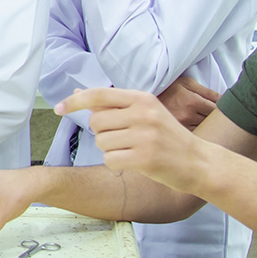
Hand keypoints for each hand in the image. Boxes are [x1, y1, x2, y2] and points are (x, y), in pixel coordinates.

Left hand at [55, 87, 207, 193]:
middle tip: (122, 139)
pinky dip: (116, 163)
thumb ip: (112, 105)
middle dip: (102, 134)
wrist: (197, 162)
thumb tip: (78, 93)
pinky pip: (110, 160)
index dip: (75, 101)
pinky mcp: (145, 158)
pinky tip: (133, 162)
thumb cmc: (166, 137)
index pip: (99, 94)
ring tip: (132, 150)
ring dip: (110, 150)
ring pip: (101, 142)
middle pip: (96, 122)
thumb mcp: (145, 113)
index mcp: (142, 99)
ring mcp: (145, 136)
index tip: (58, 108)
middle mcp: (144, 114)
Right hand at [156, 75, 219, 130]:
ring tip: (200, 121)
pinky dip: (195, 133)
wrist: (146, 93)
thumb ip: (207, 92)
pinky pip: (192, 136)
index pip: (216, 111)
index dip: (220, 110)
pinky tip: (192, 128)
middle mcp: (187, 116)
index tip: (218, 110)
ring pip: (202, 130)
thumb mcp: (188, 83)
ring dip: (205, 127)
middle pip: (210, 122)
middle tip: (210, 115)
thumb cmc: (168, 88)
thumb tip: (225, 98)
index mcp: (193, 102)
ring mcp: (180, 127)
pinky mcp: (174, 133)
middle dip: (213, 119)